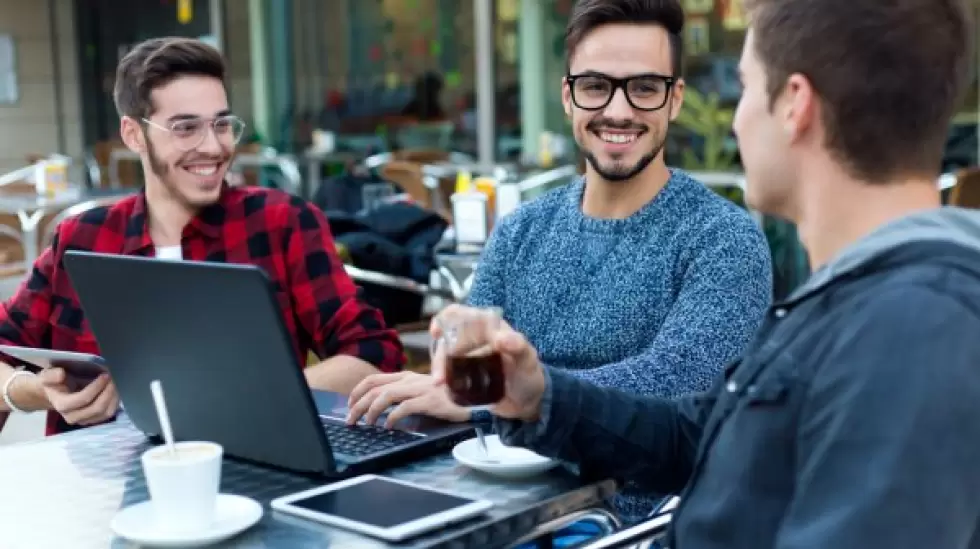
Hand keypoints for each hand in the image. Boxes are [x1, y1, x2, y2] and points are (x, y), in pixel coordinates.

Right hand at [39, 368, 118, 425]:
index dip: (96, 387)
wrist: (55, 393)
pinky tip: (116, 389)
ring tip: (117, 382)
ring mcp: (84, 420)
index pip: (83, 399)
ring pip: (106, 413)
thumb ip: (52, 375)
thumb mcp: (48, 375)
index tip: (105, 375)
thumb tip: (61, 375)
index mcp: (62, 405)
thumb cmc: (53, 383)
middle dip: (108, 392)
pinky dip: (115, 401)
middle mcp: (73, 416)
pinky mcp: (94, 420)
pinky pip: (109, 413)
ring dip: (114, 397)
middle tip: (114, 377)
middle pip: (97, 408)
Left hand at [346, 371, 469, 427]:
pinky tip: (389, 427)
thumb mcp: (421, 391)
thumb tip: (380, 408)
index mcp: (406, 376)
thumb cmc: (447, 397)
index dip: (357, 392)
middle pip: (374, 389)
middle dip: (357, 404)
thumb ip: (403, 395)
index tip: (349, 406)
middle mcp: (410, 379)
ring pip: (385, 396)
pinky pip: (404, 407)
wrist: (474, 398)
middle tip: (350, 420)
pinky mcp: (430, 400)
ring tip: (366, 424)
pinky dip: (392, 418)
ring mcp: (420, 388)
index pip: (373, 379)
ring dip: (370, 411)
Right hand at [430, 305, 546, 421]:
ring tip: (439, 383)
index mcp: (489, 328)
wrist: (529, 403)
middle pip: (448, 338)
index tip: (437, 331)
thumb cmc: (529, 374)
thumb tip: (500, 337)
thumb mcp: (528, 359)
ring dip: (439, 367)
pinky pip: (448, 372)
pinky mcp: (465, 376)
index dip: (446, 318)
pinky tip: (442, 388)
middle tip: (440, 375)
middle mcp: (475, 340)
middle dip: (440, 354)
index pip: (463, 315)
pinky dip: (443, 377)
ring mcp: (468, 358)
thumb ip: (518, 346)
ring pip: (445, 356)